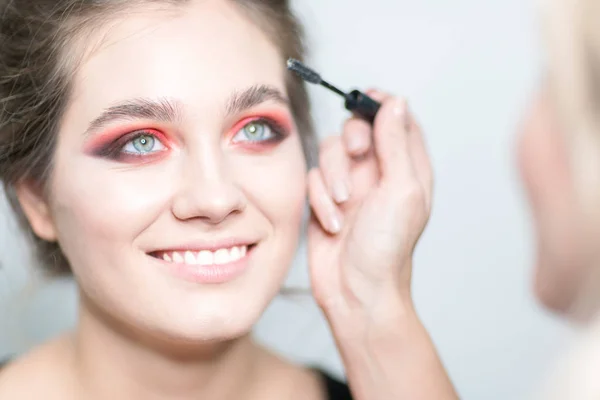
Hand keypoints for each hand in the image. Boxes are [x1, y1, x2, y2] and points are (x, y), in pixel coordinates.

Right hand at [307, 91, 432, 326]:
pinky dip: (320, 199)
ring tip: (344, 205)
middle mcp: (377, 171)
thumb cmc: (387, 248)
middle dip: (352, 139)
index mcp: (407, 167)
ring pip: (330, 151)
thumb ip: (395, 143)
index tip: (368, 103)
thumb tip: (396, 102)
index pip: (397, 120)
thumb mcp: (401, 189)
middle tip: (356, 155)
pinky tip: (333, 224)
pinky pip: (313, 178)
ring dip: (333, 176)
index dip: (382, 106)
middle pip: (358, 128)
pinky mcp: (323, 199)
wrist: (355, 291)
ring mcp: (350, 185)